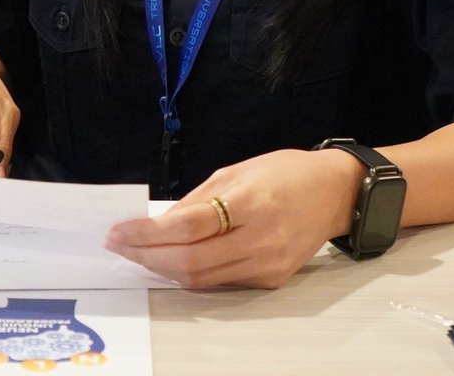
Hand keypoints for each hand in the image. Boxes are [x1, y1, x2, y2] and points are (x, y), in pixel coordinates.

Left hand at [103, 147, 361, 288]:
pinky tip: (178, 260)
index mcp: (251, 201)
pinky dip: (195, 273)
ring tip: (141, 254)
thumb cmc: (286, 173)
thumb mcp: (237, 170)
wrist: (335, 193)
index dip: (147, 234)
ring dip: (166, 269)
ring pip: (203, 279)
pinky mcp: (272, 280)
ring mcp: (268, 264)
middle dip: (148, 257)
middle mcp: (261, 238)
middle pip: (191, 261)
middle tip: (122, 248)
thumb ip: (197, 199)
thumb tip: (158, 222)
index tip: (118, 233)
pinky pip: (223, 282)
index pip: (188, 226)